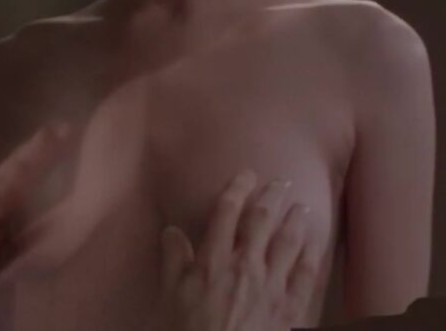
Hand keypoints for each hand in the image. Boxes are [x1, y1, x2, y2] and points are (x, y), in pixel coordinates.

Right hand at [157, 171, 319, 330]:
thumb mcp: (169, 298)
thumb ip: (172, 261)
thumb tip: (171, 230)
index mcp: (214, 260)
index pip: (227, 212)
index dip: (237, 188)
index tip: (246, 174)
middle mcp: (245, 265)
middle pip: (262, 220)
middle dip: (272, 196)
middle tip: (280, 182)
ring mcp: (270, 287)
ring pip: (288, 242)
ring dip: (296, 220)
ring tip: (302, 205)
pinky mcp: (289, 310)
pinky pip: (305, 276)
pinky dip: (311, 255)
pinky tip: (315, 244)